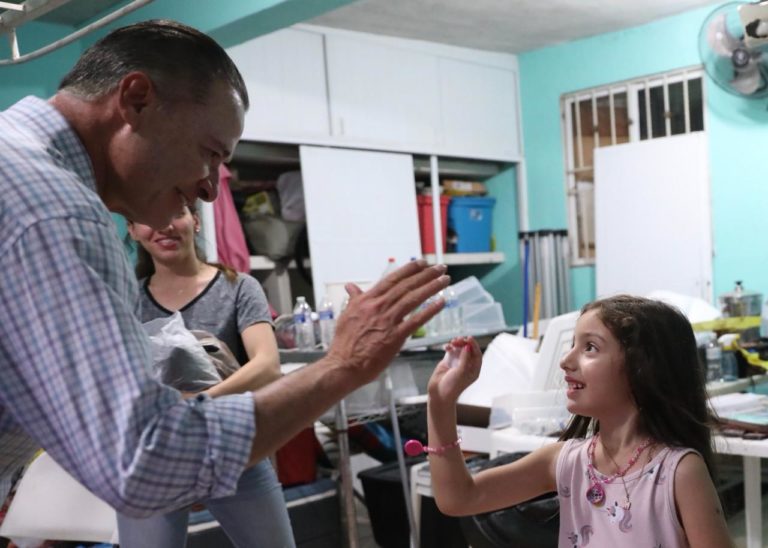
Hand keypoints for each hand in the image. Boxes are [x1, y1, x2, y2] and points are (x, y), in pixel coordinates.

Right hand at [326, 260, 449, 384]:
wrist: (343, 364)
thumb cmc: (344, 342)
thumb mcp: (346, 315)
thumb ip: (354, 299)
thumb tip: (350, 286)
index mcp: (367, 300)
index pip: (392, 279)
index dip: (409, 270)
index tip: (422, 263)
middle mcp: (378, 306)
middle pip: (406, 286)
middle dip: (426, 275)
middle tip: (440, 268)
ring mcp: (387, 321)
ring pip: (413, 299)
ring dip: (431, 287)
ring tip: (445, 280)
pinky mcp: (395, 337)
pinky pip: (416, 321)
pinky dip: (430, 311)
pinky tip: (441, 303)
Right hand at [428, 336, 481, 405]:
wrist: (439, 394)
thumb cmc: (452, 386)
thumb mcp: (460, 372)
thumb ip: (465, 358)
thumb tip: (468, 346)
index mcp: (474, 370)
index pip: (477, 354)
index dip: (474, 345)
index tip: (469, 338)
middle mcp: (467, 365)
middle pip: (468, 350)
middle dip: (464, 343)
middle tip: (459, 339)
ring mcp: (457, 363)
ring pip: (459, 349)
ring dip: (457, 343)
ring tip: (453, 341)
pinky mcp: (448, 361)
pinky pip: (450, 351)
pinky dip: (449, 347)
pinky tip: (447, 346)